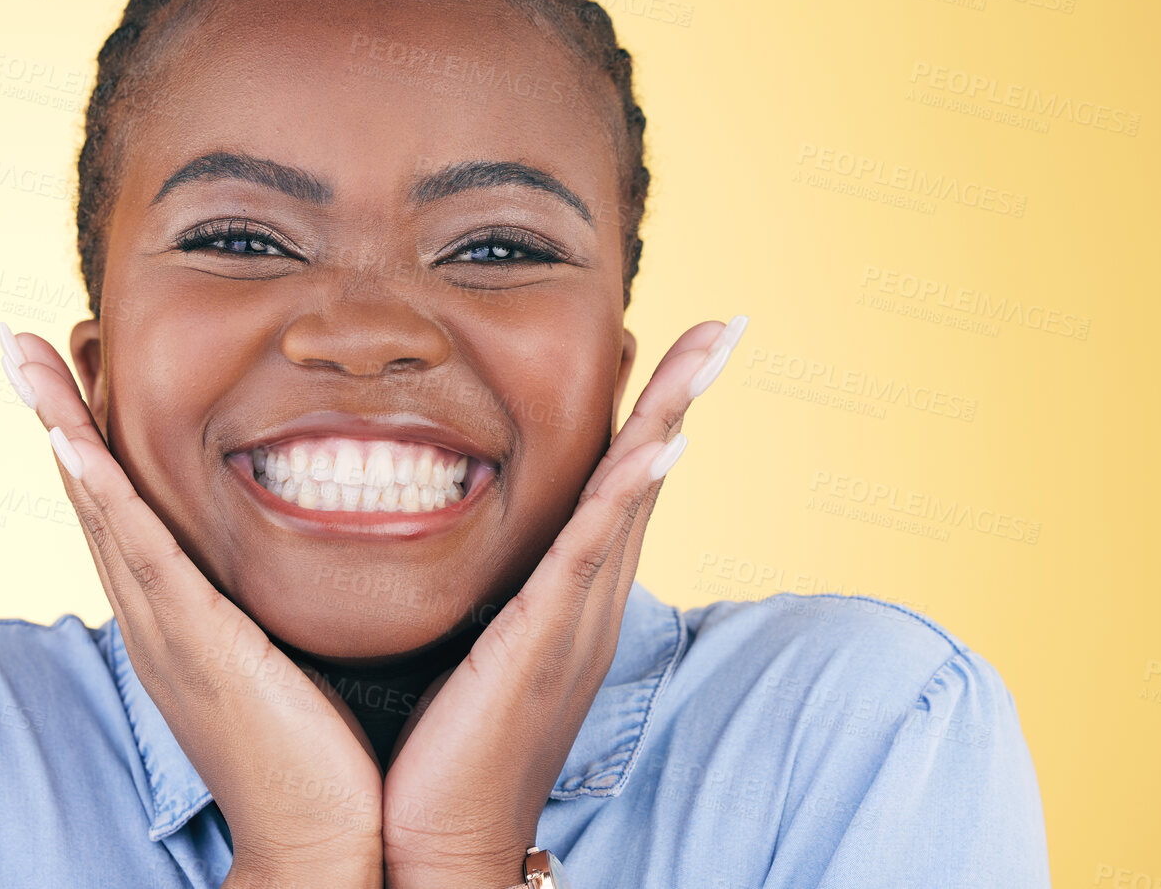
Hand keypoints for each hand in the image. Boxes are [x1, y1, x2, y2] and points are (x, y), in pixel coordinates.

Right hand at [0, 325, 385, 888]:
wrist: (319, 842)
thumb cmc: (320, 754)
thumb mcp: (288, 651)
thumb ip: (276, 600)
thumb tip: (301, 547)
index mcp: (176, 615)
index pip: (121, 509)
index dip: (90, 436)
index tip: (75, 366)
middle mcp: (154, 615)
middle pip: (91, 495)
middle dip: (55, 413)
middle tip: (22, 339)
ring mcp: (165, 628)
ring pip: (99, 507)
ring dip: (59, 427)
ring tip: (24, 357)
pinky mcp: (194, 642)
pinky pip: (137, 553)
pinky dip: (99, 492)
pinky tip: (72, 439)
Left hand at [379, 317, 746, 888]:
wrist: (439, 844)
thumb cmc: (440, 750)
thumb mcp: (466, 644)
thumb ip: (477, 590)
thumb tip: (450, 537)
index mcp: (568, 597)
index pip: (614, 484)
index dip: (645, 413)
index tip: (664, 343)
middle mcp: (589, 601)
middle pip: (646, 474)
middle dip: (684, 395)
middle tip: (721, 322)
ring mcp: (576, 619)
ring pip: (634, 497)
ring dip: (674, 418)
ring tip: (711, 347)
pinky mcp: (548, 642)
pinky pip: (594, 554)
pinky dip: (631, 495)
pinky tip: (662, 444)